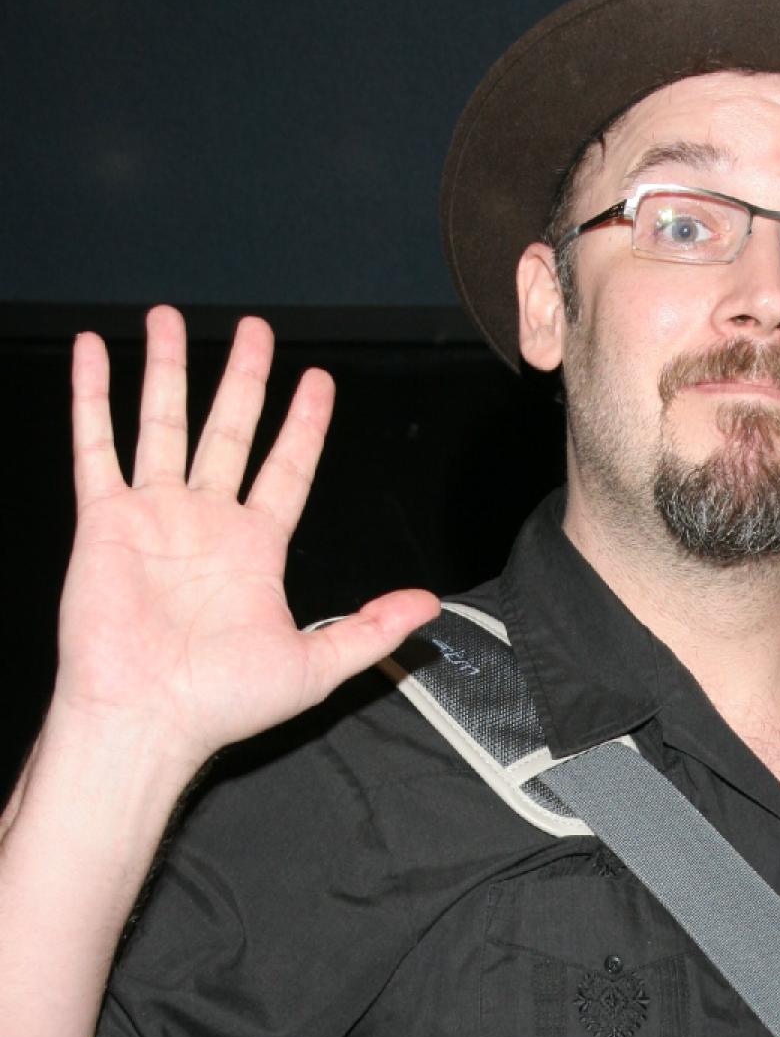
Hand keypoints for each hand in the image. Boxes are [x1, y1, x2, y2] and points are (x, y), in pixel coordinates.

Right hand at [57, 306, 439, 769]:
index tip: (318, 383)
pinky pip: (96, 445)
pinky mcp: (104, 519)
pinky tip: (95, 350)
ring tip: (170, 317)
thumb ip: (371, 628)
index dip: (303, 426)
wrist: (148, 718)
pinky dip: (93, 396)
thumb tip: (430, 605)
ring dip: (168, 368)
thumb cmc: (222, 704)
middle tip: (258, 330)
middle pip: (230, 431)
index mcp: (255, 551)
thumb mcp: (318, 666)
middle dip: (245, 379)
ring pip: (163, 423)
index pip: (286, 470)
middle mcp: (205, 523)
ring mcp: (154, 516)